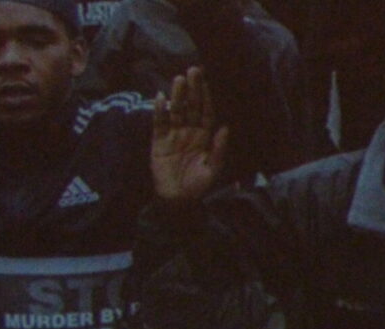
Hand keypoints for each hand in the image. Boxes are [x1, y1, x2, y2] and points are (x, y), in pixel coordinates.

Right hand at [151, 66, 228, 201]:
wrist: (177, 201)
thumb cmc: (197, 187)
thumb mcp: (212, 170)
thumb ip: (219, 150)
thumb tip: (225, 128)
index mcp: (204, 136)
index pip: (206, 112)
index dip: (207, 97)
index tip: (207, 82)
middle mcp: (189, 131)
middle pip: (192, 106)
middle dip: (193, 89)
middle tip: (194, 70)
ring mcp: (174, 135)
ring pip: (176, 111)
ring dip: (178, 96)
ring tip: (179, 79)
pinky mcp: (159, 141)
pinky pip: (159, 123)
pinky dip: (159, 110)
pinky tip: (161, 97)